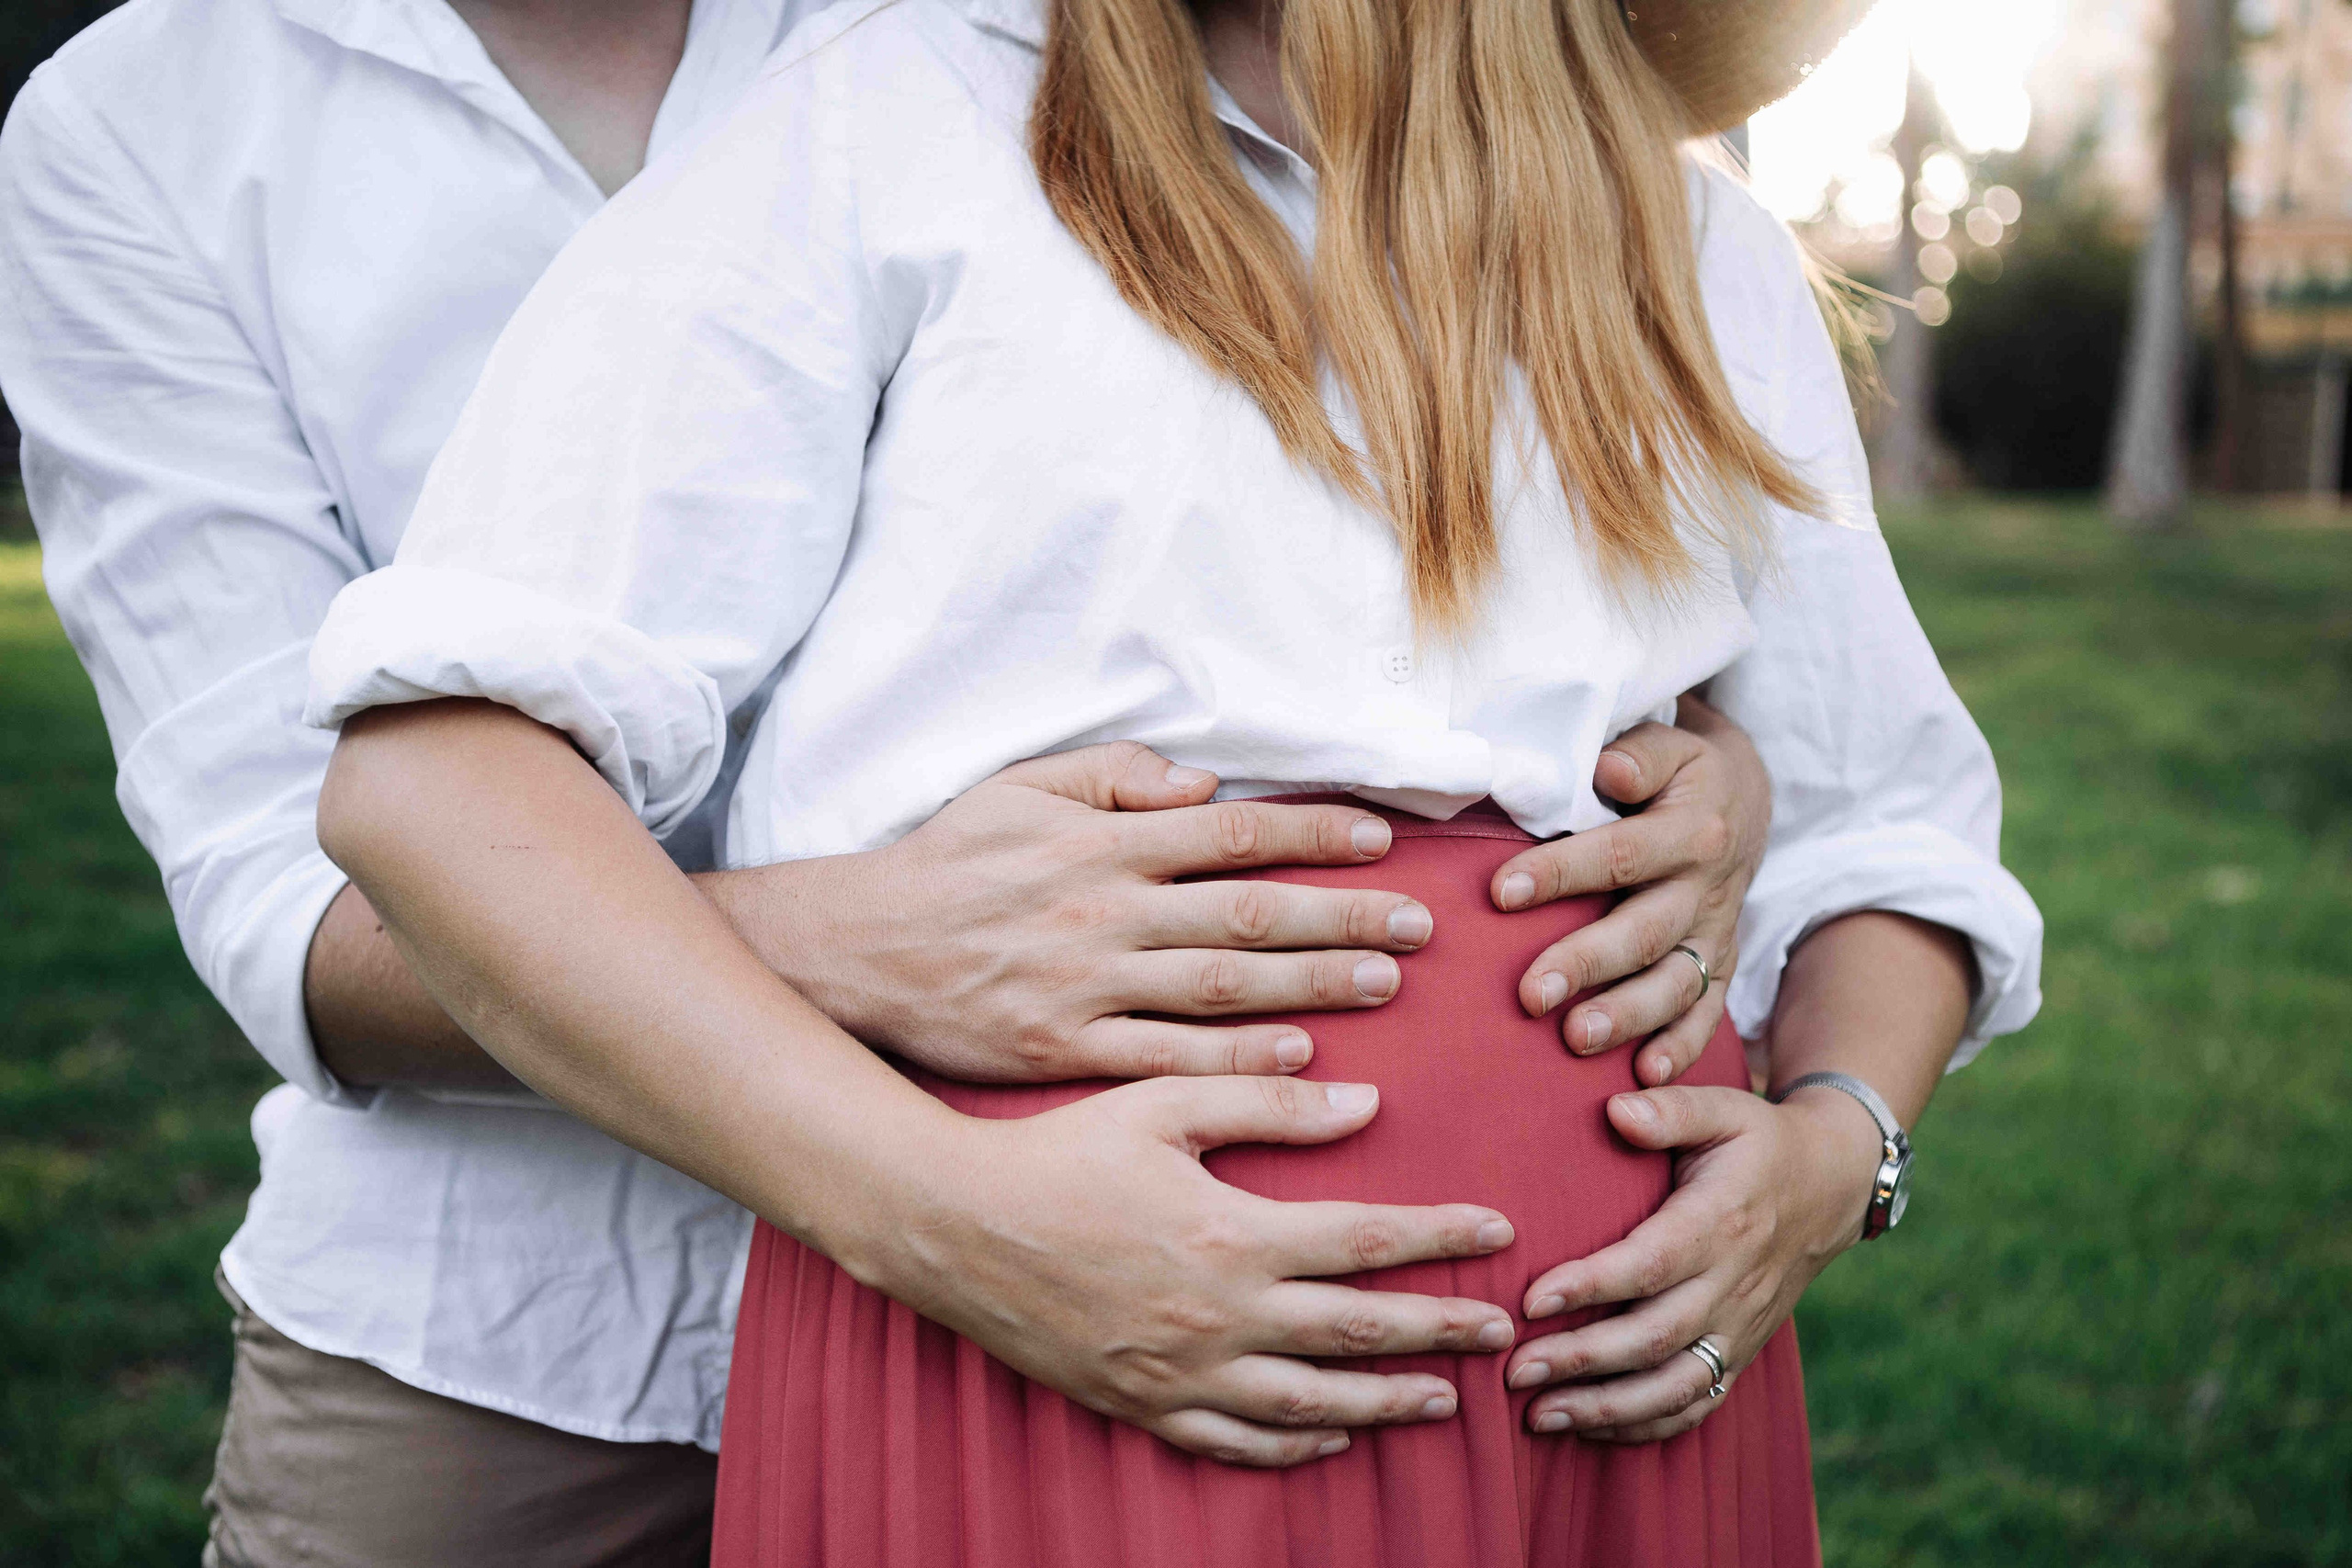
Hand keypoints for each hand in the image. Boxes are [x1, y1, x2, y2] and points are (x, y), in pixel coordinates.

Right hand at [721, 742, 1432, 1082]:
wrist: (854, 951)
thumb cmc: (946, 864)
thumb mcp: (1020, 788)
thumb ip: (1113, 773)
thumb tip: (1204, 780)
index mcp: (1100, 841)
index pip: (1229, 832)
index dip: (1311, 834)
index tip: (1381, 841)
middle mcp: (1103, 909)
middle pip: (1245, 912)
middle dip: (1340, 915)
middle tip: (1418, 924)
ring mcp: (1086, 984)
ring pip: (1220, 985)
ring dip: (1311, 983)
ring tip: (1385, 980)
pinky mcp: (1064, 1049)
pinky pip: (1165, 1058)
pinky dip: (1235, 1059)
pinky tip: (1299, 1058)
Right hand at [877, 1074, 1519, 1466]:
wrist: (957, 1226)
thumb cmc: (1060, 1150)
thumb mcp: (1163, 1104)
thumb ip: (1267, 1102)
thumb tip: (1368, 1105)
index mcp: (1233, 1234)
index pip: (1366, 1241)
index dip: (1442, 1237)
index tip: (1499, 1228)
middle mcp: (1220, 1316)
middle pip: (1359, 1332)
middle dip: (1441, 1331)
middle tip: (1504, 1331)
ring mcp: (1181, 1372)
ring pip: (1311, 1405)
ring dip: (1387, 1402)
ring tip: (1445, 1397)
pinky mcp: (1141, 1405)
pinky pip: (1235, 1442)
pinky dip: (1294, 1450)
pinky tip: (1333, 1440)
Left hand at [1490, 694, 1768, 1085]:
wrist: (1746, 800)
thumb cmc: (1681, 771)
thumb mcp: (1670, 742)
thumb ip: (1638, 755)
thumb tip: (1607, 771)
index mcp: (1691, 828)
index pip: (1621, 854)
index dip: (1560, 873)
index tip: (1500, 893)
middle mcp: (1708, 887)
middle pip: (1645, 932)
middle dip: (1587, 964)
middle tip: (1529, 994)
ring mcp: (1717, 934)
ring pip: (1675, 983)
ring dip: (1627, 1016)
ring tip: (1575, 1039)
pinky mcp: (1721, 965)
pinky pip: (1707, 1013)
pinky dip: (1681, 1048)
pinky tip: (1645, 1075)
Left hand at [1499, 1082, 1878, 1441]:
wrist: (1830, 1189)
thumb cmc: (1759, 1143)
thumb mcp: (1726, 1109)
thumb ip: (1672, 1110)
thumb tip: (1616, 1111)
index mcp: (1721, 1223)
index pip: (1651, 1264)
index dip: (1590, 1286)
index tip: (1530, 1301)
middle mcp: (1732, 1284)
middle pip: (1654, 1337)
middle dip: (1580, 1360)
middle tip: (1513, 1370)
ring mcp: (1739, 1327)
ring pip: (1674, 1386)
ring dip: (1605, 1408)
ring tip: (1539, 1416)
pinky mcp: (1740, 1353)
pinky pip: (1696, 1405)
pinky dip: (1644, 1427)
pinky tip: (1588, 1428)